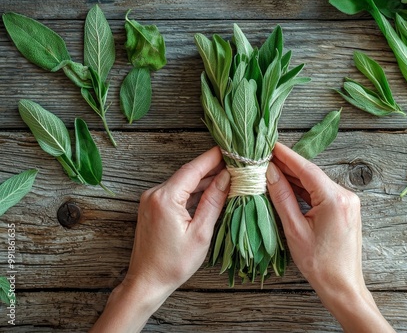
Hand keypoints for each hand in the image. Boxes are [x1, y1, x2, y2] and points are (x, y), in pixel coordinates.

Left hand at [91, 146, 229, 332]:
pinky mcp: (152, 207)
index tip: (231, 148)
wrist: (146, 282)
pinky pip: (176, 192)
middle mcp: (154, 193)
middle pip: (188, 173)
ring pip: (183, 182)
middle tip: (235, 162)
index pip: (193, 169)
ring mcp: (151, 199)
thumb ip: (213, 201)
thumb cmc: (174, 263)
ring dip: (204, 180)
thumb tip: (227, 177)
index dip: (213, 157)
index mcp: (166, 198)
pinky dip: (193, 191)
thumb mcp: (200, 233)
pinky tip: (210, 191)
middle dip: (212, 167)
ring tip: (228, 176)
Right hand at [266, 142, 393, 331]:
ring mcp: (348, 202)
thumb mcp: (295, 230)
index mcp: (334, 199)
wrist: (343, 286)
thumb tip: (270, 173)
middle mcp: (345, 195)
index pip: (306, 169)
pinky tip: (287, 185)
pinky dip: (304, 189)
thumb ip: (282, 198)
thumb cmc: (319, 264)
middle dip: (287, 166)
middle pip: (311, 174)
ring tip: (271, 169)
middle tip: (265, 156)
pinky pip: (321, 193)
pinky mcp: (345, 209)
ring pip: (316, 183)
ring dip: (294, 177)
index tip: (270, 144)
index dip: (286, 155)